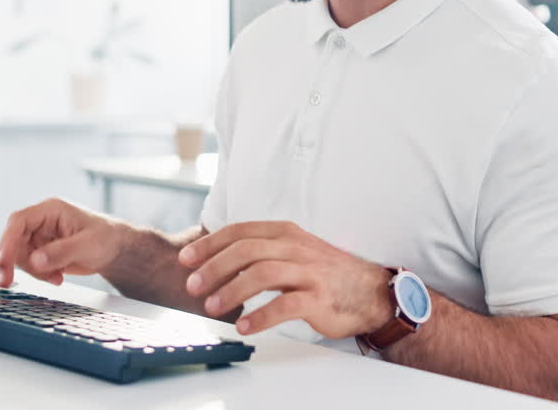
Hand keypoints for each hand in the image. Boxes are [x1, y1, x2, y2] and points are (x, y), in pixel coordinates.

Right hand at [0, 198, 128, 287]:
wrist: (116, 249)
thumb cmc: (107, 238)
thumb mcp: (88, 245)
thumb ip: (61, 252)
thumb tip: (35, 261)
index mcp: (51, 210)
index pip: (19, 221)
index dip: (8, 241)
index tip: (4, 262)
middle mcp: (42, 221)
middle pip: (14, 240)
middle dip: (13, 263)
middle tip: (8, 282)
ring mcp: (40, 237)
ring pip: (20, 256)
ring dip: (34, 272)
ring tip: (57, 278)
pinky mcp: (42, 251)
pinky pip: (30, 265)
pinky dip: (40, 275)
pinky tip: (58, 277)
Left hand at [178, 221, 393, 337]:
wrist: (371, 291)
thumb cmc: (326, 274)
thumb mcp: (295, 251)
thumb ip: (262, 251)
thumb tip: (219, 260)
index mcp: (287, 233)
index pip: (241, 232)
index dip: (210, 244)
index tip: (186, 260)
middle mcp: (296, 248)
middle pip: (246, 250)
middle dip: (213, 267)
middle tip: (193, 286)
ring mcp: (308, 272)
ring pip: (262, 274)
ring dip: (231, 291)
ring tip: (212, 308)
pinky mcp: (318, 298)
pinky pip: (284, 305)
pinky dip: (260, 316)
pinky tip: (244, 325)